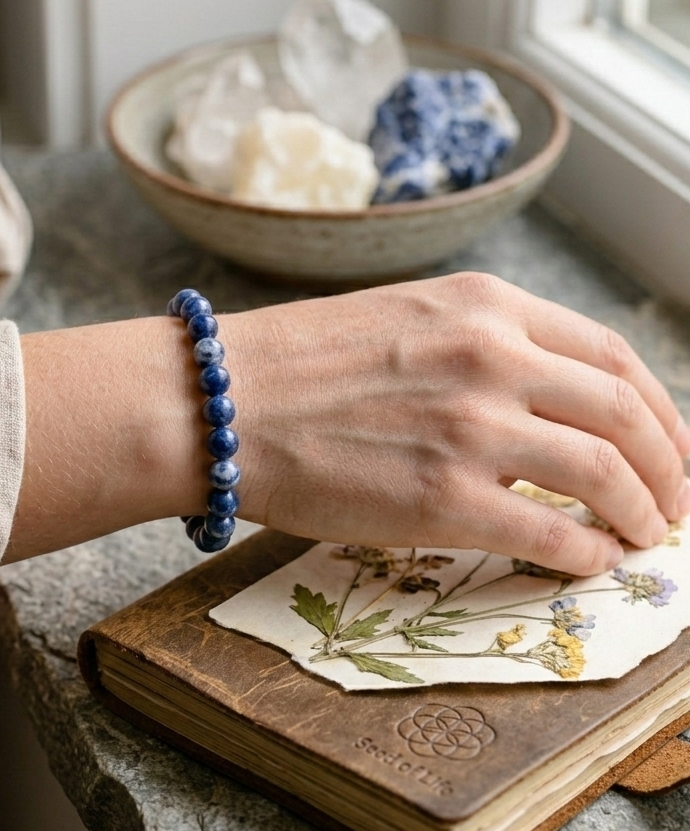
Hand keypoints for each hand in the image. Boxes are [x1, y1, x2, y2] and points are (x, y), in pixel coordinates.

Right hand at [227, 272, 688, 575]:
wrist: (223, 399)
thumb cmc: (297, 361)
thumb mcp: (403, 318)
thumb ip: (478, 344)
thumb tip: (540, 398)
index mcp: (483, 306)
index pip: (610, 354)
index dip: (658, 407)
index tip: (669, 443)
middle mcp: (491, 357)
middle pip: (627, 413)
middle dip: (669, 464)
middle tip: (673, 500)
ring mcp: (471, 428)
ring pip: (606, 474)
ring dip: (642, 512)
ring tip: (643, 536)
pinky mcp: (442, 499)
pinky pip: (553, 534)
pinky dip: (585, 553)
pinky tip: (585, 560)